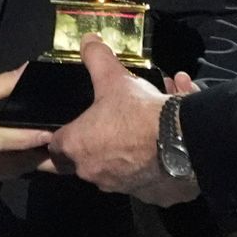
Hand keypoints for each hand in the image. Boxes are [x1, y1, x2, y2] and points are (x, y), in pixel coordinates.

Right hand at [0, 66, 53, 184]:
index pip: (0, 139)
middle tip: (64, 140)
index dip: (26, 138)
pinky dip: (16, 168)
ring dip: (30, 163)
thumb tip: (27, 72)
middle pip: (11, 162)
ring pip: (9, 173)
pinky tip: (29, 157)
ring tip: (53, 149)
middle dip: (38, 154)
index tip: (49, 132)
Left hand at [48, 36, 197, 205]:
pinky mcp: (149, 196)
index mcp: (76, 147)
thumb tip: (88, 40)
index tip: (67, 128)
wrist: (183, 143)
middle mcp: (93, 173)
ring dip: (129, 146)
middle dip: (99, 140)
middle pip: (86, 159)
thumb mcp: (114, 78)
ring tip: (149, 121)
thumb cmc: (138, 112)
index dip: (59, 136)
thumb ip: (96, 59)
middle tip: (113, 121)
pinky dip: (154, 161)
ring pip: (120, 166)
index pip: (53, 148)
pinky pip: (147, 177)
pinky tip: (168, 139)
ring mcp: (121, 188)